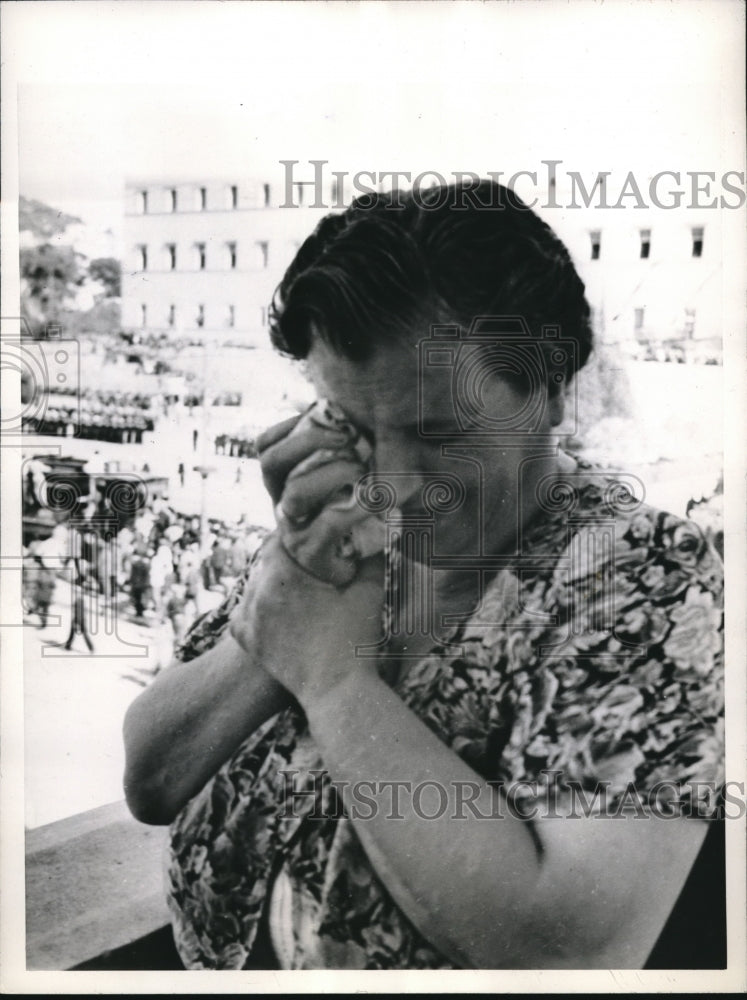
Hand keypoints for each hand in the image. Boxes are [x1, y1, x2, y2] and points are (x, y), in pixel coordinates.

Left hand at [229, 533, 384, 707]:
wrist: (337, 690)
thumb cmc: (355, 639)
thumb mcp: (369, 592)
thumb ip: (370, 557)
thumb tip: (374, 534)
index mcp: (284, 574)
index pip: (281, 537)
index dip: (299, 535)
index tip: (314, 539)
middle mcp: (258, 591)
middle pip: (266, 559)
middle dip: (287, 558)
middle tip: (309, 563)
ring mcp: (248, 616)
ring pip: (255, 583)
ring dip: (273, 580)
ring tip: (298, 588)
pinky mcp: (246, 638)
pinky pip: (245, 610)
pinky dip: (258, 606)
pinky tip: (279, 609)